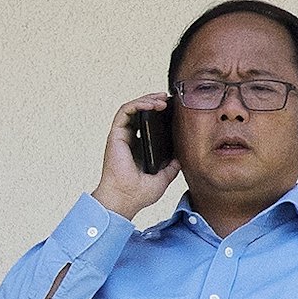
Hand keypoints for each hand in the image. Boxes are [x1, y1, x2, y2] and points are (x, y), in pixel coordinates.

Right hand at [91, 94, 180, 219]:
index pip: (148, 125)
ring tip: (162, 99)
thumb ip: (171, 167)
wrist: (126, 199)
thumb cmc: (139, 194)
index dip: (159, 115)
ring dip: (148, 100)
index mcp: (139, 149)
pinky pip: (125, 111)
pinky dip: (138, 104)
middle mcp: (129, 140)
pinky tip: (151, 105)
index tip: (173, 111)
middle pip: (141, 113)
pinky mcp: (116, 135)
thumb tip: (181, 157)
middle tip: (169, 99)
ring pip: (133, 108)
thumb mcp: (163, 179)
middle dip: (154, 102)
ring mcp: (122, 137)